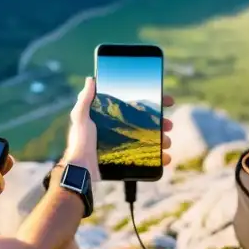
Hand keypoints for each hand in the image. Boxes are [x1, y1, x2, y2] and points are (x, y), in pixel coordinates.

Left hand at [61, 77, 175, 178]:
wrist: (81, 169)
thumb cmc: (79, 142)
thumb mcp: (80, 118)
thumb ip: (85, 100)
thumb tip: (90, 79)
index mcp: (112, 116)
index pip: (136, 104)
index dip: (153, 101)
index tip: (167, 100)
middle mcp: (120, 128)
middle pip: (147, 122)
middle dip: (161, 122)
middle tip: (170, 125)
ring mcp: (125, 144)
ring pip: (150, 139)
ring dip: (162, 139)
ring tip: (167, 143)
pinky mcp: (127, 158)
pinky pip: (147, 157)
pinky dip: (159, 157)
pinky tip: (166, 158)